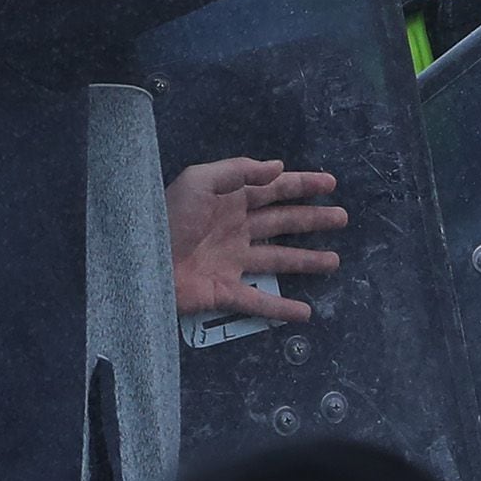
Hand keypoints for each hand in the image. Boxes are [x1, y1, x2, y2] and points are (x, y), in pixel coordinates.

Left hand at [169, 158, 346, 321]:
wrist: (139, 261)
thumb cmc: (167, 217)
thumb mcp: (199, 181)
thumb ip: (238, 170)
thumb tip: (278, 167)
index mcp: (230, 201)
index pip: (274, 190)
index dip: (302, 185)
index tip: (331, 183)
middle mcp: (235, 230)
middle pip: (282, 223)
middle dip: (312, 219)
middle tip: (342, 218)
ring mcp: (231, 262)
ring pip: (278, 260)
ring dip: (306, 261)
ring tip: (334, 261)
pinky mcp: (224, 292)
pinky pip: (258, 302)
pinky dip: (281, 309)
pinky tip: (304, 312)